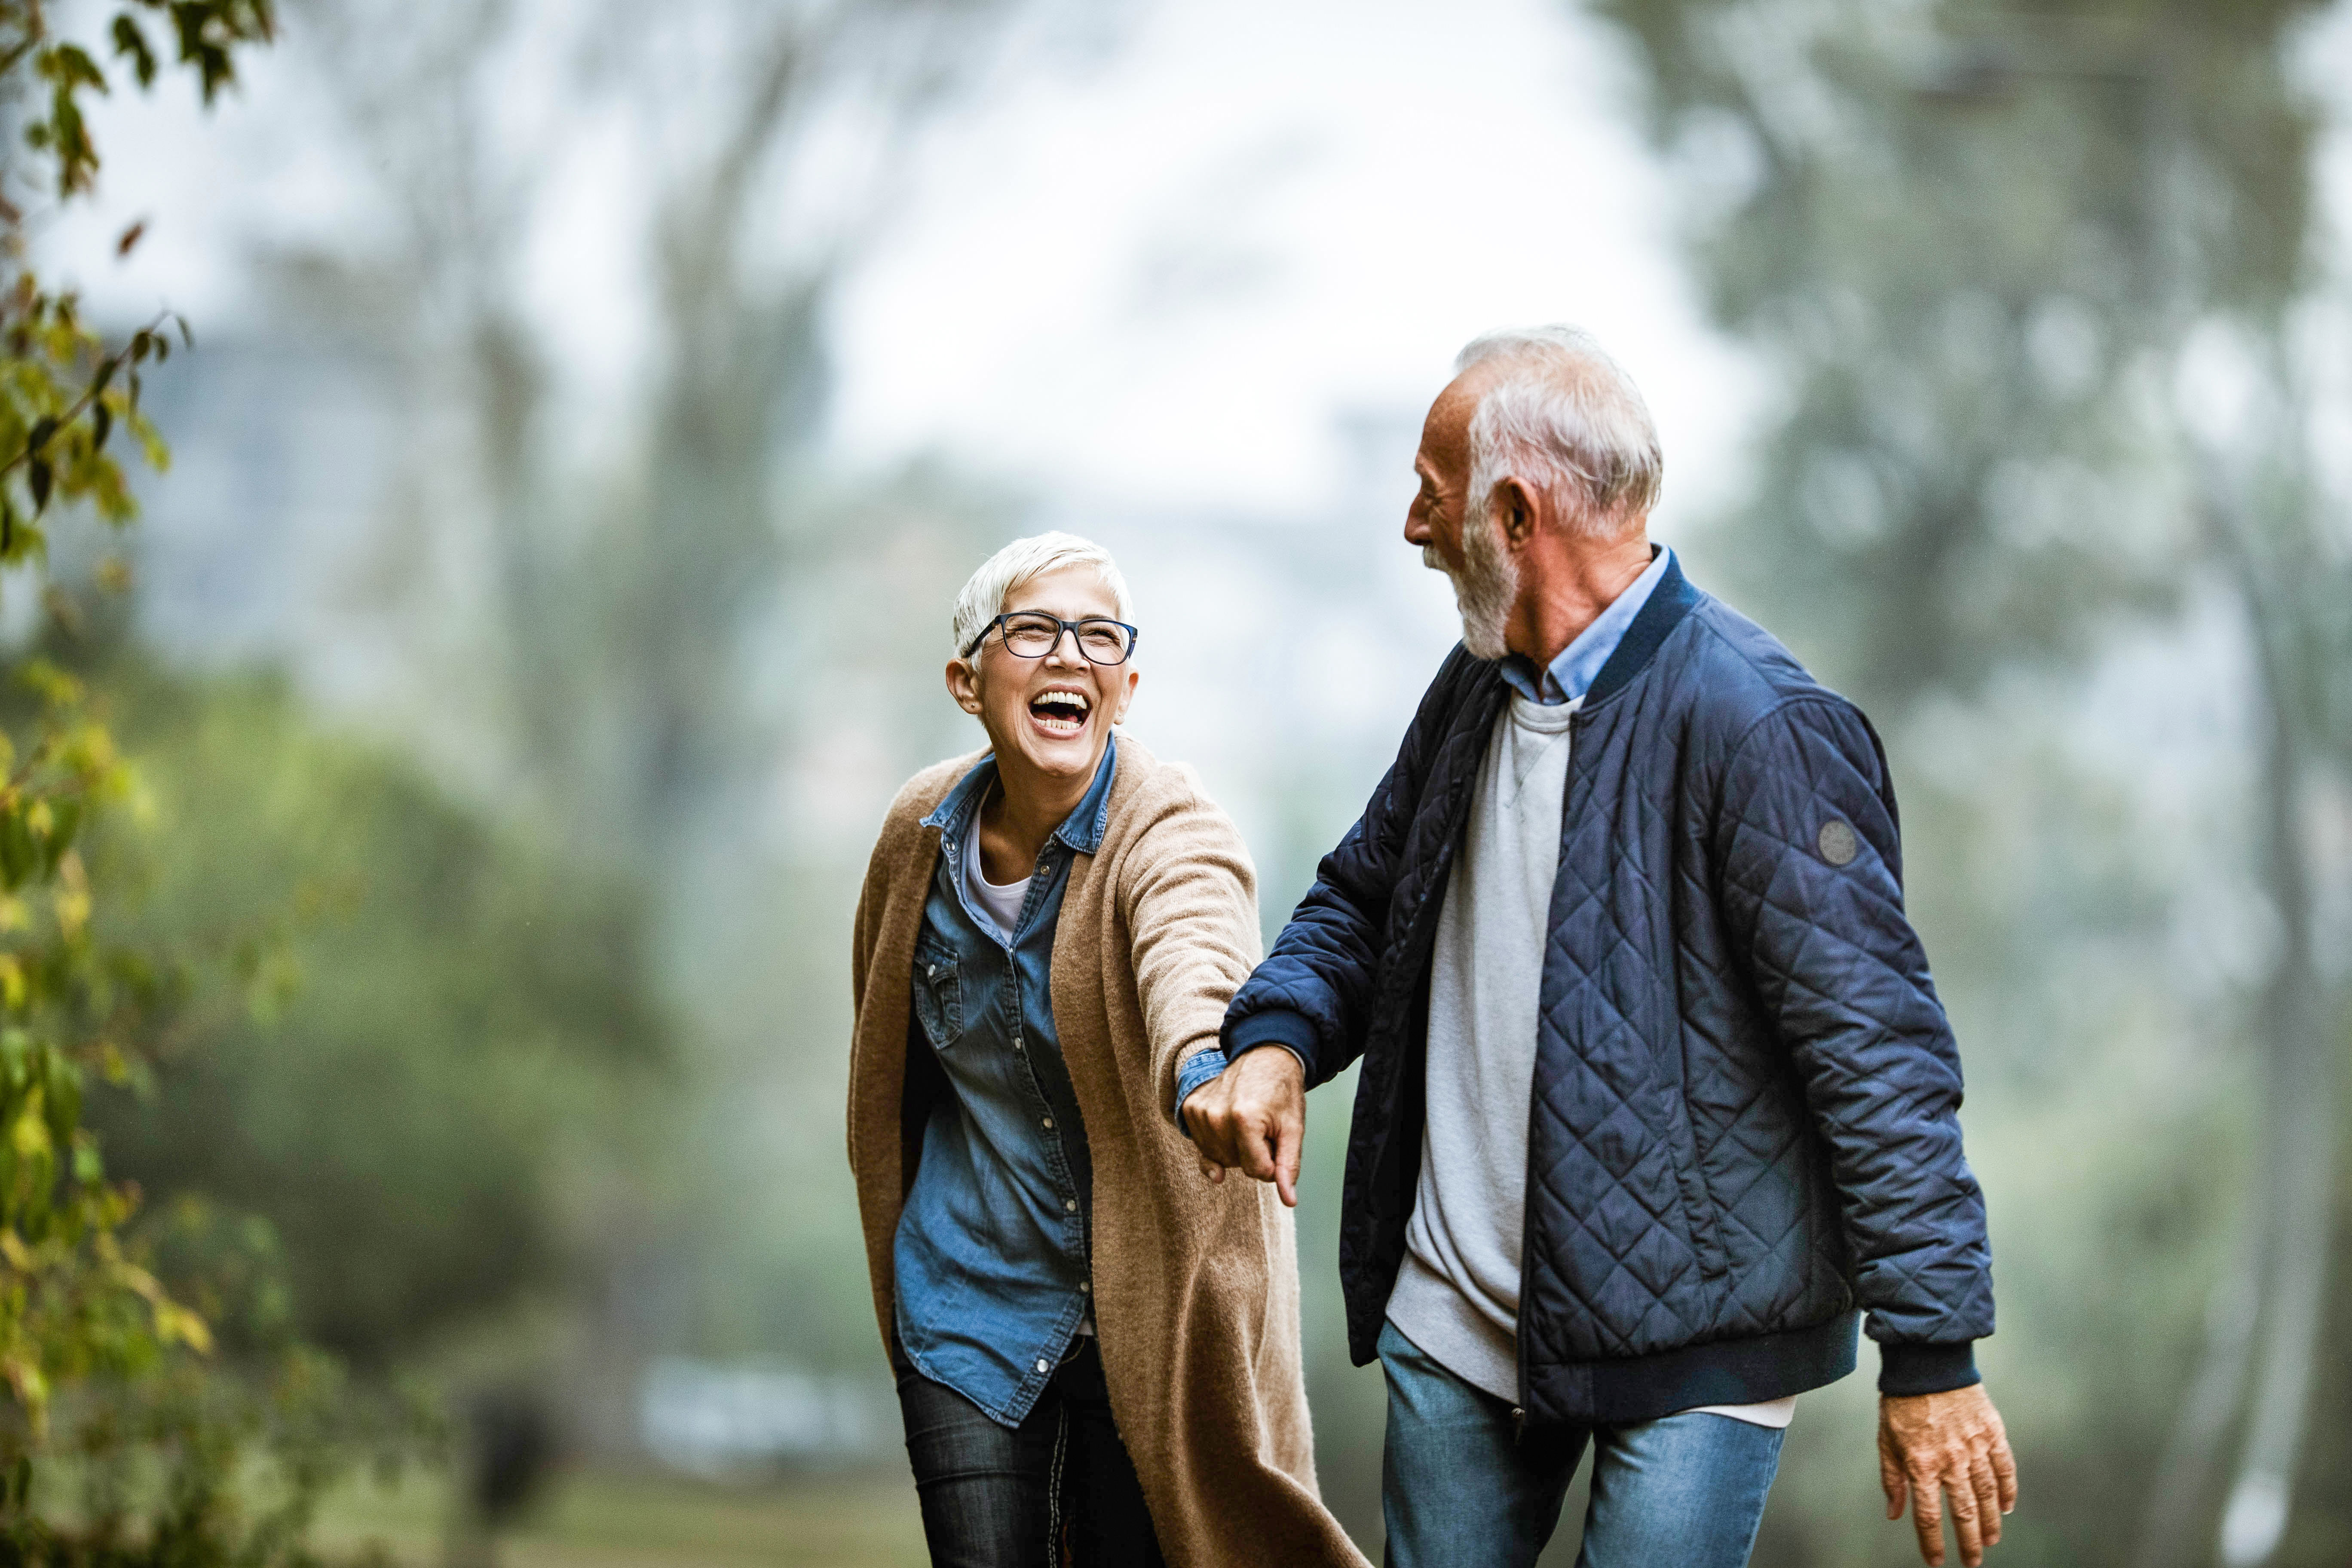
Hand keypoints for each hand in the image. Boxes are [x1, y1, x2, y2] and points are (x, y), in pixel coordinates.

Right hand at [1181, 1047, 1306, 1206]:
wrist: (1263, 1056)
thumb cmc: (1281, 1092)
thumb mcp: (1293, 1129)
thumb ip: (1288, 1166)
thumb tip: (1289, 1200)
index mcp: (1244, 1120)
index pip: (1258, 1171)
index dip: (1272, 1161)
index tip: (1276, 1138)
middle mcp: (1215, 1116)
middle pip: (1237, 1165)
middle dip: (1253, 1153)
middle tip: (1263, 1125)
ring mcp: (1199, 1112)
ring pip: (1220, 1159)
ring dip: (1235, 1148)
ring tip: (1246, 1121)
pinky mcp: (1189, 1109)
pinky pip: (1204, 1147)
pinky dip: (1219, 1142)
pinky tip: (1228, 1123)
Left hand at [1879, 1384, 2017, 1566]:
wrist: (1927, 1363)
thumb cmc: (1902, 1402)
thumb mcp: (1886, 1440)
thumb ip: (1892, 1478)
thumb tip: (1895, 1513)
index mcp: (1920, 1463)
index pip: (1928, 1515)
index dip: (1933, 1543)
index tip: (1937, 1562)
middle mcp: (1950, 1460)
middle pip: (1964, 1512)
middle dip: (1969, 1542)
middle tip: (1972, 1562)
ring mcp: (1974, 1447)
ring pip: (1988, 1495)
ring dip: (1991, 1523)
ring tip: (1991, 1541)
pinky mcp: (1992, 1433)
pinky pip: (2004, 1468)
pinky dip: (2008, 1490)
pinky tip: (2007, 1506)